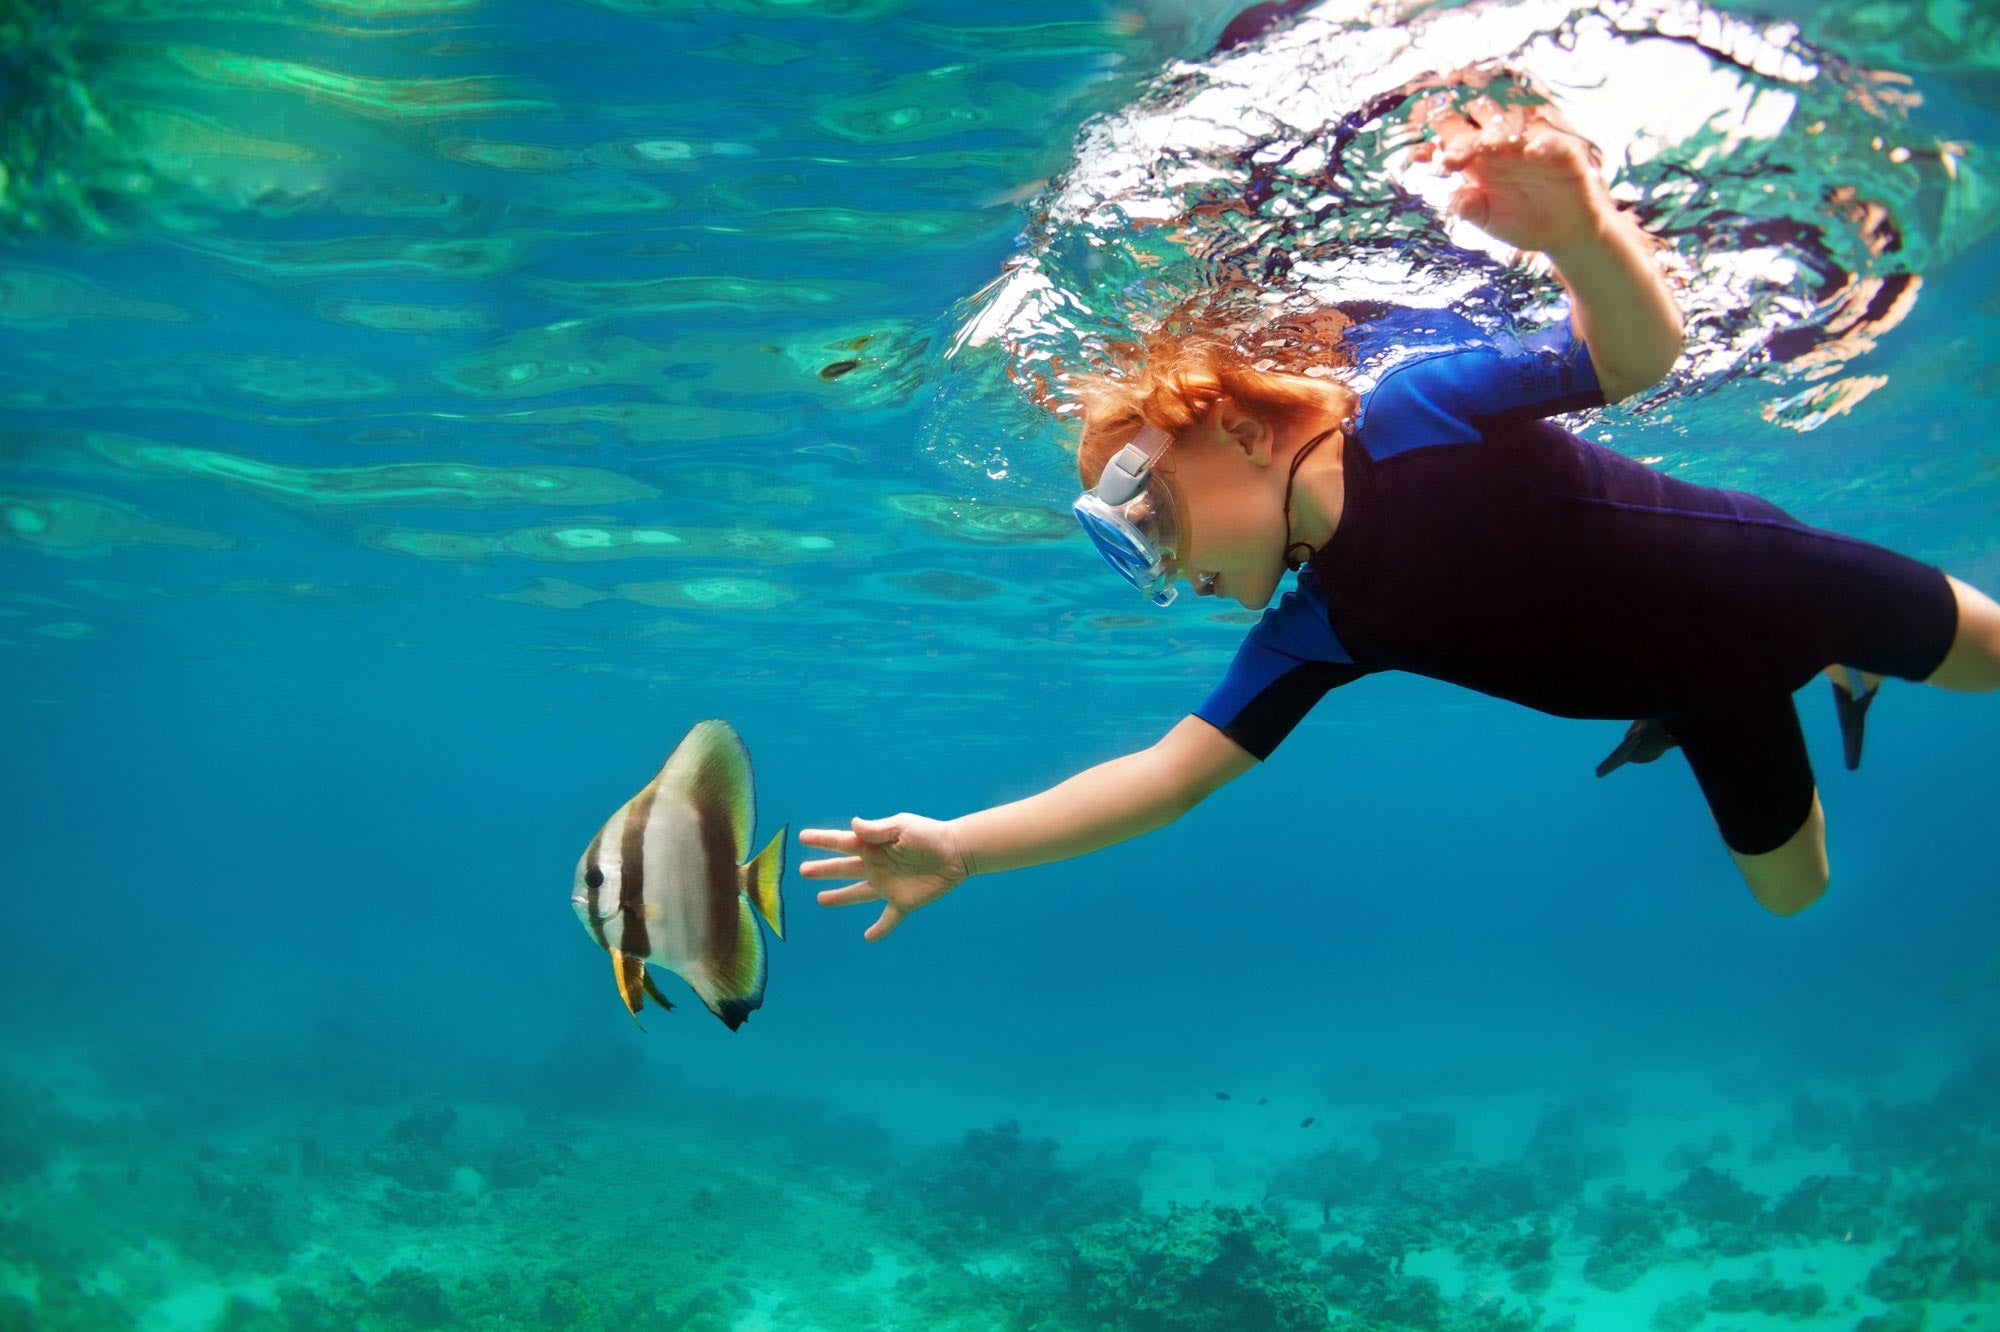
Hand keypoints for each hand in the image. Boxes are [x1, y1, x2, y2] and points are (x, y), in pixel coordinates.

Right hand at [800, 813, 970, 941]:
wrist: (956, 852)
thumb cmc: (929, 835)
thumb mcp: (902, 826)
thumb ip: (877, 829)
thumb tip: (853, 825)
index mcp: (873, 846)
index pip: (841, 843)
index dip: (822, 840)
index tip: (803, 837)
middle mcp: (876, 866)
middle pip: (843, 869)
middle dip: (823, 870)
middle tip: (802, 871)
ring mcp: (887, 885)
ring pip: (857, 894)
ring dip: (840, 897)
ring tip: (821, 900)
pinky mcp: (903, 902)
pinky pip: (888, 918)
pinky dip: (880, 929)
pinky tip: (869, 937)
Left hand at [1410, 89, 1609, 254]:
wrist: (1566, 231)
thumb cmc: (1522, 221)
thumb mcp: (1490, 222)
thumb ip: (1471, 209)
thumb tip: (1458, 199)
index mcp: (1477, 158)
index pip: (1451, 138)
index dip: (1435, 143)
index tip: (1419, 156)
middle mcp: (1502, 144)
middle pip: (1478, 119)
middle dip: (1464, 130)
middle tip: (1453, 154)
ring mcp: (1531, 143)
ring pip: (1513, 122)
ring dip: (1498, 131)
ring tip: (1486, 147)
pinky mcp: (1563, 152)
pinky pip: (1553, 140)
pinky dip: (1543, 143)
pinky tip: (1532, 151)